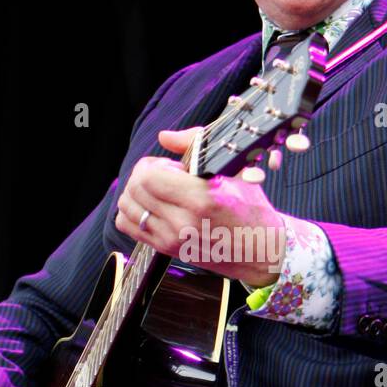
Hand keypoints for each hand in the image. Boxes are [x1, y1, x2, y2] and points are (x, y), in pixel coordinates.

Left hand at [114, 127, 286, 286]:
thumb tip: (164, 136)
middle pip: (135, 189)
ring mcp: (171, 239)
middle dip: (144, 174)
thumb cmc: (250, 209)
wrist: (259, 250)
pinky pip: (128, 225)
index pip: (149, 176)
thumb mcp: (234, 169)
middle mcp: (183, 222)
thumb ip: (196, 144)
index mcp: (201, 199)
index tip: (170, 165)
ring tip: (159, 190)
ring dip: (137, 191)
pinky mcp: (166, 250)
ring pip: (127, 206)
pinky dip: (133, 211)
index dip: (153, 163)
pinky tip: (153, 206)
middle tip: (165, 175)